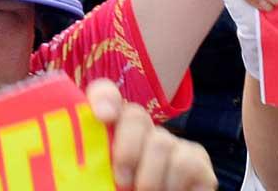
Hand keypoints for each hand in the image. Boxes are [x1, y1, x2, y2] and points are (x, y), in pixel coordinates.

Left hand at [87, 80, 215, 190]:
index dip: (104, 97)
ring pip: (161, 142)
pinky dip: (172, 185)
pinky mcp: (197, 160)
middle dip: (127, 148)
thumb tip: (80, 169)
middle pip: (135, 115)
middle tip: (121, 181)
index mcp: (112, 137)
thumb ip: (90, 174)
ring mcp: (172, 144)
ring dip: (149, 179)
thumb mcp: (98, 185)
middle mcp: (142, 133)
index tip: (103, 116)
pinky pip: (185, 162)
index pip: (106, 97)